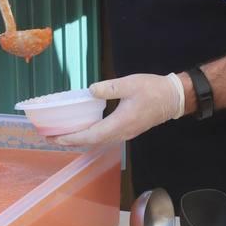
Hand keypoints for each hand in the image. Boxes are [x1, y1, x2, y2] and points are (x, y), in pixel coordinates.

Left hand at [53, 73, 185, 145]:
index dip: (72, 138)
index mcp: (120, 123)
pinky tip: (84, 129)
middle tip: (51, 137)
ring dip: (80, 139)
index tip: (56, 138)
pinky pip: (105, 137)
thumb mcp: (130, 84)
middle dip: (71, 141)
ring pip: (98, 141)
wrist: (174, 98)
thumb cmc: (153, 90)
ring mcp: (126, 133)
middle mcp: (121, 132)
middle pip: (92, 142)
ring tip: (63, 135)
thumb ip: (109, 88)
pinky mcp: (128, 129)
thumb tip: (90, 91)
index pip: (91, 135)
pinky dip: (91, 135)